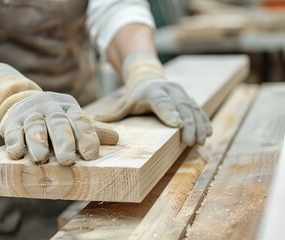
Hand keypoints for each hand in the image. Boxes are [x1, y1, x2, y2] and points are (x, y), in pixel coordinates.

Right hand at [0, 63, 117, 164]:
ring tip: (41, 159)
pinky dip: (14, 141)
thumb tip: (117, 139)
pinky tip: (16, 154)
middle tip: (67, 160)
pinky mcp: (12, 121)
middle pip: (58, 122)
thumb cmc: (54, 116)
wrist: (20, 99)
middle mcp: (50, 108)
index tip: (91, 155)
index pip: (80, 120)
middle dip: (63, 141)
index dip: (87, 137)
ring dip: (37, 142)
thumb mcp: (72, 118)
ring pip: (34, 126)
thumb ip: (92, 130)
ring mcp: (30, 113)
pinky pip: (12, 131)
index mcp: (69, 107)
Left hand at [96, 52, 211, 145]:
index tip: (176, 125)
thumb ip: (113, 114)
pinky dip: (204, 121)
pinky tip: (208, 133)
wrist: (150, 79)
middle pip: (181, 107)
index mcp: (153, 92)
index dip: (169, 113)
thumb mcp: (125, 103)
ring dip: (198, 125)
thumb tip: (93, 122)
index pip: (162, 102)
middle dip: (188, 124)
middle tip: (190, 141)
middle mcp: (169, 91)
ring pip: (193, 108)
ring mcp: (181, 94)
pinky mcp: (189, 99)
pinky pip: (199, 109)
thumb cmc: (136, 96)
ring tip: (200, 140)